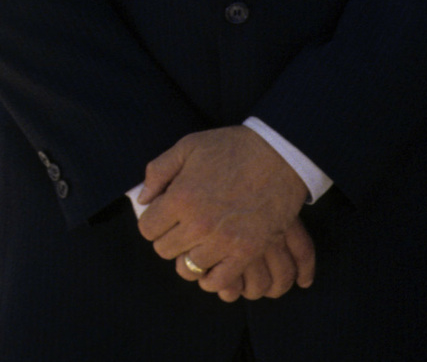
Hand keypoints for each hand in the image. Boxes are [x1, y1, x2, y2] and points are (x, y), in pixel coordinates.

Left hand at [136, 126, 312, 300]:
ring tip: (203, 242)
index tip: (168, 215)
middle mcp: (199, 224)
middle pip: (164, 250)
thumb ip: (159, 170)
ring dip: (192, 256)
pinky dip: (212, 277)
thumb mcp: (190, 145)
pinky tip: (215, 262)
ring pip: (188, 268)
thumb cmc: (235, 147)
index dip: (155, 221)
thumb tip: (143, 199)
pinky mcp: (247, 251)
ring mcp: (224, 240)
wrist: (283, 153)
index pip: (147, 229)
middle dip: (172, 238)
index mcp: (181, 198)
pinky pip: (218, 280)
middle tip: (187, 227)